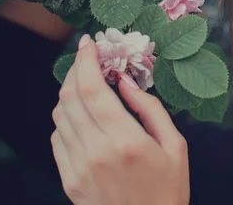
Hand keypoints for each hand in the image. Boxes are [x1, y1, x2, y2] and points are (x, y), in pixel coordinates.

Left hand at [51, 35, 189, 204]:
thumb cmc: (169, 189)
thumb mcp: (175, 145)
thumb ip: (150, 109)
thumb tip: (125, 80)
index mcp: (125, 141)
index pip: (92, 89)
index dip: (85, 61)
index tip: (88, 43)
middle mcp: (95, 152)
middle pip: (70, 97)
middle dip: (75, 69)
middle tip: (87, 57)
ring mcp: (78, 168)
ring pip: (60, 116)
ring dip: (69, 92)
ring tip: (86, 83)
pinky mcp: (69, 180)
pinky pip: (57, 139)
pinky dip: (66, 118)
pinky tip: (82, 114)